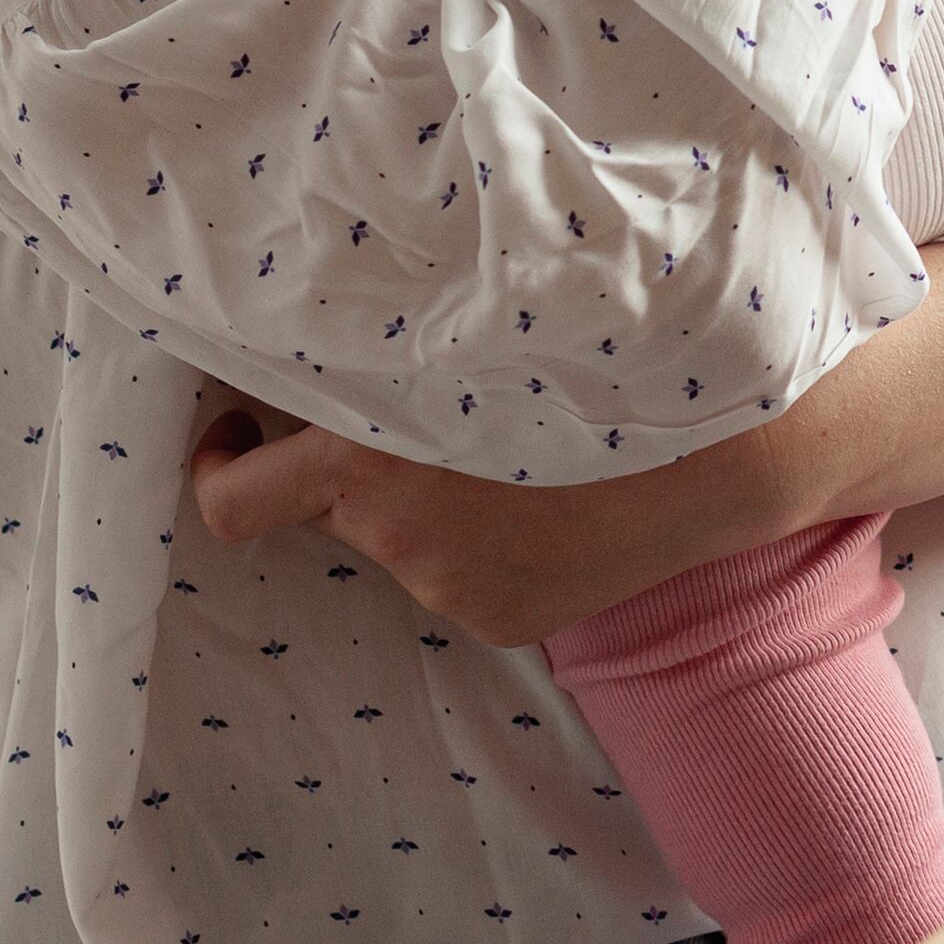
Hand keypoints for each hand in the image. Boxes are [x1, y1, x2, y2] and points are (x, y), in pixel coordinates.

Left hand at [189, 378, 791, 647]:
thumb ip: (389, 345)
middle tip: (429, 417)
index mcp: (367, 455)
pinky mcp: (500, 617)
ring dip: (438, 501)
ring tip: (524, 448)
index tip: (235, 434)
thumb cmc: (605, 355)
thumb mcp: (478, 326)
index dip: (219, 467)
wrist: (724, 448)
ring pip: (408, 539)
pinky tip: (558, 500)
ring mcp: (447, 585)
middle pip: (334, 505)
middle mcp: (394, 530)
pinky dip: (492, 542)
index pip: (235, 500)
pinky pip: (465, 575)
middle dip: (358, 468)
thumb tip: (328, 328)